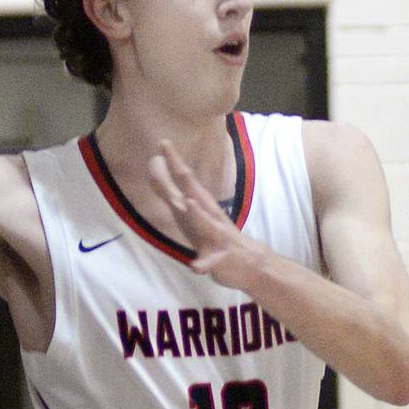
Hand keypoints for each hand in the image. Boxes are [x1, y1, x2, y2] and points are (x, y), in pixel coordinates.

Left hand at [147, 141, 262, 288]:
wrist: (250, 263)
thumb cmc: (216, 238)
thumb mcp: (193, 215)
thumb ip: (174, 197)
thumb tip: (158, 172)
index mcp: (201, 206)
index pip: (186, 181)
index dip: (173, 162)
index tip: (163, 142)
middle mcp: (209, 217)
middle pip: (194, 194)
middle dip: (181, 177)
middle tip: (165, 158)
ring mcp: (216, 238)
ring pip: (206, 224)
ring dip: (198, 214)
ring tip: (189, 202)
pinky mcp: (220, 260)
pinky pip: (211, 262)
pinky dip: (204, 263)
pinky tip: (196, 265)